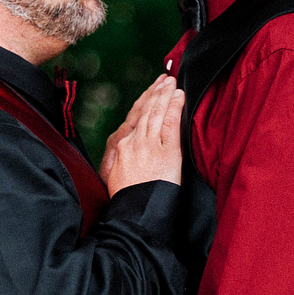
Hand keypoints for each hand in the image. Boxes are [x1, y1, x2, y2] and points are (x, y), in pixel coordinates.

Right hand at [102, 75, 183, 195]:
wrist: (132, 214)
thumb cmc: (126, 202)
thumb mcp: (115, 178)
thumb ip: (122, 161)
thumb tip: (125, 153)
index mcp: (120, 147)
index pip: (134, 119)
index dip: (144, 103)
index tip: (152, 92)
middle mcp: (132, 142)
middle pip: (145, 112)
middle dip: (156, 93)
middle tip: (165, 80)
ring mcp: (148, 145)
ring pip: (156, 113)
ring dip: (165, 95)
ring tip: (172, 83)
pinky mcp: (165, 152)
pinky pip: (170, 124)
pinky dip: (174, 107)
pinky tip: (179, 96)